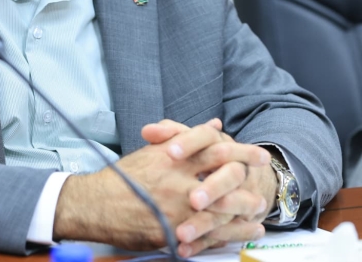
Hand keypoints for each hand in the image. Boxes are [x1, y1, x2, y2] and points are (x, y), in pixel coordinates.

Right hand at [52, 120, 268, 250]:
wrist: (95, 205)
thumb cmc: (121, 178)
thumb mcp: (150, 151)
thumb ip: (182, 138)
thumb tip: (212, 125)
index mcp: (171, 158)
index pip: (213, 149)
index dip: (239, 151)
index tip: (259, 154)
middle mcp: (177, 180)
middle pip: (223, 177)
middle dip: (250, 178)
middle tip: (267, 180)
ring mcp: (176, 208)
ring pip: (222, 210)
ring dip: (245, 210)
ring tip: (261, 210)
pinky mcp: (173, 233)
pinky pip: (209, 236)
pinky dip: (231, 235)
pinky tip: (246, 232)